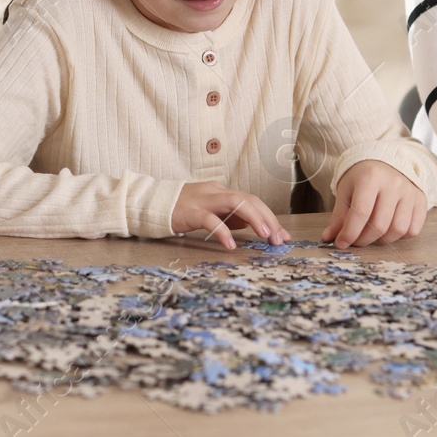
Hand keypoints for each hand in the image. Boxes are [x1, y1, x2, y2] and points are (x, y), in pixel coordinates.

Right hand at [171, 181, 288, 249]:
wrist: (153, 204)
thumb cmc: (184, 210)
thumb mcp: (212, 212)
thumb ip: (231, 216)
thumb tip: (253, 225)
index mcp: (223, 192)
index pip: (252, 201)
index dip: (270, 217)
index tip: (282, 235)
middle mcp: (216, 192)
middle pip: (248, 199)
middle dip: (267, 218)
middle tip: (278, 238)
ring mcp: (203, 200)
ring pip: (234, 202)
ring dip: (254, 218)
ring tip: (265, 235)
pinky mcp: (190, 212)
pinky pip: (209, 219)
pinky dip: (222, 231)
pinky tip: (230, 244)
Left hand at [321, 161, 426, 247]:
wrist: (386, 162)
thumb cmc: (362, 178)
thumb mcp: (346, 191)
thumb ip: (339, 216)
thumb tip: (329, 238)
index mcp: (370, 176)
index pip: (361, 212)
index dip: (350, 233)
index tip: (341, 243)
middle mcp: (394, 183)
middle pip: (379, 225)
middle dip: (363, 240)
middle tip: (355, 241)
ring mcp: (410, 192)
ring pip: (398, 230)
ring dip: (381, 240)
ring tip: (371, 234)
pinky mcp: (421, 201)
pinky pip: (413, 230)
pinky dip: (400, 237)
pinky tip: (388, 229)